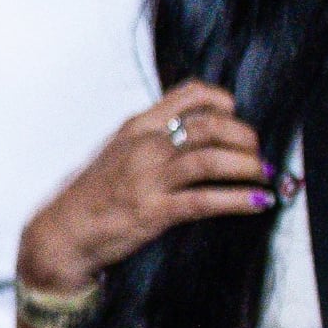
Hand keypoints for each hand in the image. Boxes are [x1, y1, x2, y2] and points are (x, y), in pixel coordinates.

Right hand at [20, 80, 272, 295]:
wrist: (61, 232)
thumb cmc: (92, 194)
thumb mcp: (118, 152)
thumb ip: (152, 139)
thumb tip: (195, 135)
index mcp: (137, 126)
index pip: (190, 94)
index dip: (223, 102)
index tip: (237, 116)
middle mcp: (144, 145)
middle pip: (210, 125)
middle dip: (245, 138)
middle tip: (259, 153)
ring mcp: (148, 178)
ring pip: (210, 159)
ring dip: (248, 166)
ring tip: (266, 175)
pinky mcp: (153, 212)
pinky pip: (205, 201)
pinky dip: (238, 200)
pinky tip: (258, 202)